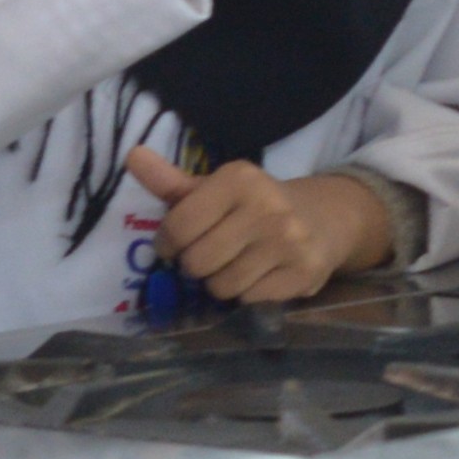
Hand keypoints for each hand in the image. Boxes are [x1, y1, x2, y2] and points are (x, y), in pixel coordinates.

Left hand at [126, 146, 396, 303]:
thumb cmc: (256, 205)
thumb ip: (171, 182)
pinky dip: (247, 295)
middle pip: (197, 263)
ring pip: (222, 287)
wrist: (327, 218)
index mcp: (240, 179)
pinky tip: (260, 276)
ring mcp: (289, 242)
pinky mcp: (304, 273)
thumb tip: (131, 156)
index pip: (178, 227)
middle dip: (196, 265)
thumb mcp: (215, 189)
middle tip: (210, 255)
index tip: (176, 243)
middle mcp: (267, 207)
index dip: (168, 243)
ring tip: (235, 266)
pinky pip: (249, 302)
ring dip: (221, 283)